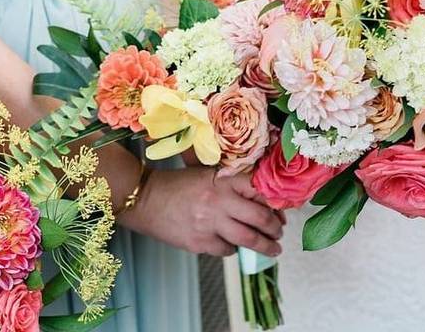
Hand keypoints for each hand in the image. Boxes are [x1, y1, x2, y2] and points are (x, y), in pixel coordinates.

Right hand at [119, 166, 283, 256]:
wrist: (144, 199)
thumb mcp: (206, 175)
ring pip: (248, 239)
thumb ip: (230, 185)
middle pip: (260, 218)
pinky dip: (233, 249)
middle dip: (275, 229)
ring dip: (265, 246)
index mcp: (223, 180)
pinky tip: (234, 246)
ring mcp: (209, 224)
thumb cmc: (176, 185)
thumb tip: (259, 202)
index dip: (275, 204)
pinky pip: (227, 250)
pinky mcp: (199, 243)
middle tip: (279, 233)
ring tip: (273, 249)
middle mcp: (219, 201)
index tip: (281, 212)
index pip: (260, 191)